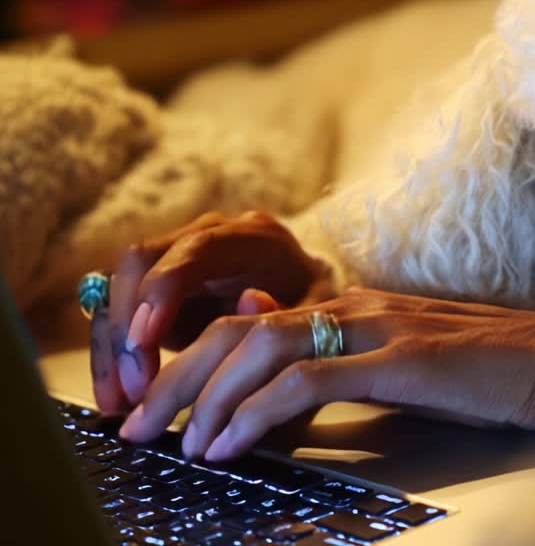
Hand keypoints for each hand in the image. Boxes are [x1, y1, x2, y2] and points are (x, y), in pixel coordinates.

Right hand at [91, 211, 332, 414]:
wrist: (311, 302)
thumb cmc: (316, 311)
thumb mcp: (317, 316)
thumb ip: (288, 312)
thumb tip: (249, 302)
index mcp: (249, 237)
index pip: (192, 249)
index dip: (162, 290)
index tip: (144, 341)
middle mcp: (203, 236)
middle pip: (140, 263)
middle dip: (128, 326)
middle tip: (135, 388)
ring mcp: (174, 258)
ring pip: (117, 289)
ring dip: (112, 348)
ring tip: (120, 404)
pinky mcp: (155, 288)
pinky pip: (118, 314)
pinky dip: (112, 357)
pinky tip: (118, 399)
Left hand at [116, 288, 534, 460]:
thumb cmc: (502, 373)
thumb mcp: (417, 365)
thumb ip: (359, 367)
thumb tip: (294, 393)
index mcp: (363, 306)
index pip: (258, 322)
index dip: (201, 361)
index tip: (168, 407)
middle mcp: (362, 306)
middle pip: (243, 330)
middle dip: (182, 378)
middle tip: (139, 425)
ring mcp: (382, 328)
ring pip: (263, 350)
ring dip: (207, 397)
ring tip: (175, 441)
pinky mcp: (402, 361)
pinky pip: (307, 383)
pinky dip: (256, 413)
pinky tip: (230, 445)